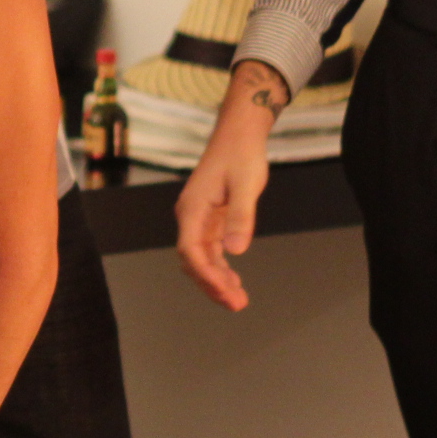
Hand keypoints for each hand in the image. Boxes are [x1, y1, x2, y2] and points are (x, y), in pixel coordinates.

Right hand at [176, 64, 283, 310]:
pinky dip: (220, 265)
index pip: (190, 251)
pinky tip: (233, 279)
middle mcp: (190, 216)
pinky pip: (210, 249)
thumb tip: (236, 251)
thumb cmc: (242, 155)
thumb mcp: (246, 185)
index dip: (205, 274)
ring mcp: (199, 218)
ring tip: (237, 299)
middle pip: (193, 260)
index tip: (225, 291)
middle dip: (212, 284)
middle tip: (236, 304)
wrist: (239, 134)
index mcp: (192, 209)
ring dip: (217, 279)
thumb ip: (240, 218)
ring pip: (202, 257)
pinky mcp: (210, 217)